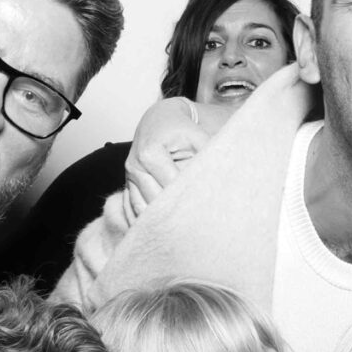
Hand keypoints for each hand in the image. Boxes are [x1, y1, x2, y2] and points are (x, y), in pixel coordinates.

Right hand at [124, 98, 213, 218]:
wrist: (160, 120)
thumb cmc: (182, 129)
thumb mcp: (198, 138)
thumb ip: (209, 157)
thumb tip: (223, 181)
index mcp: (151, 153)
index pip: (171, 185)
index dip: (189, 198)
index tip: (206, 209)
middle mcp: (135, 167)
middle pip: (155, 201)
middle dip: (175, 214)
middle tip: (197, 226)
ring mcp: (129, 178)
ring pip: (142, 210)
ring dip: (160, 221)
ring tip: (183, 232)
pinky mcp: (128, 186)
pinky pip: (132, 210)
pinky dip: (146, 221)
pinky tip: (163, 230)